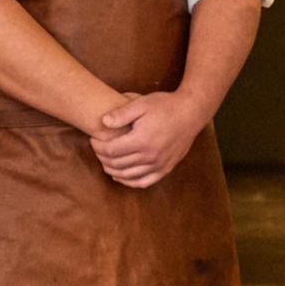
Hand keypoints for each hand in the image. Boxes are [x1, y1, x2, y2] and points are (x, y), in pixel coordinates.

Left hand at [91, 90, 206, 188]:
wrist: (191, 112)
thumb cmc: (165, 105)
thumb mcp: (141, 103)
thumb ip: (121, 113)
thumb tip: (103, 122)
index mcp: (142, 140)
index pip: (111, 150)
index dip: (98, 147)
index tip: (93, 140)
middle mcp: (150, 156)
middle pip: (117, 164)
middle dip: (102, 157)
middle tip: (97, 149)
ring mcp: (159, 164)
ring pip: (128, 175)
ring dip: (112, 170)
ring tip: (105, 162)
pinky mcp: (166, 168)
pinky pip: (144, 181)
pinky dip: (129, 182)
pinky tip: (121, 176)